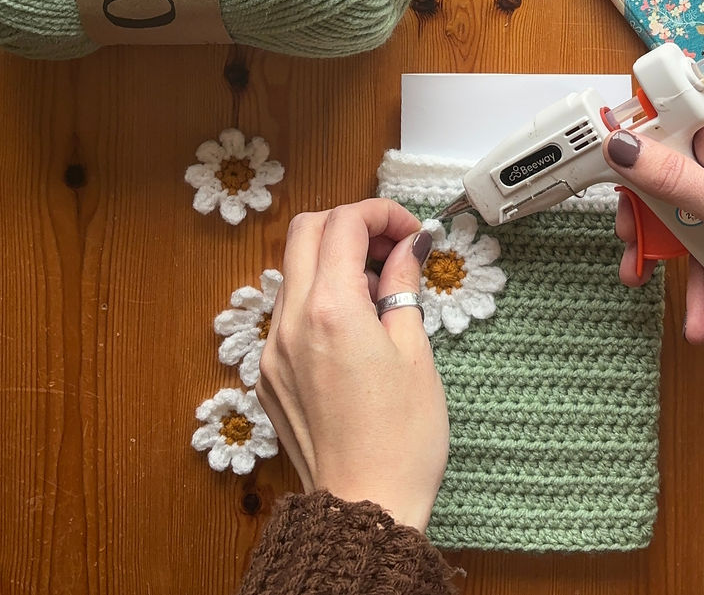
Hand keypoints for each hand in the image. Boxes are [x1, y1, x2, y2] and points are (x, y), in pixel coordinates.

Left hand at [257, 199, 447, 531]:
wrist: (364, 508)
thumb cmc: (400, 441)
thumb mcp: (415, 351)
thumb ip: (403, 285)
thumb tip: (408, 246)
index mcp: (331, 311)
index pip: (343, 223)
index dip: (381, 214)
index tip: (410, 232)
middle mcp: (291, 323)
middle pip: (305, 231)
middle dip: (351, 225)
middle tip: (392, 247)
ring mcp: (273, 350)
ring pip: (294, 269)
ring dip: (334, 259)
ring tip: (380, 290)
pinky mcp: (269, 375)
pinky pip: (289, 311)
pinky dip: (320, 297)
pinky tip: (356, 324)